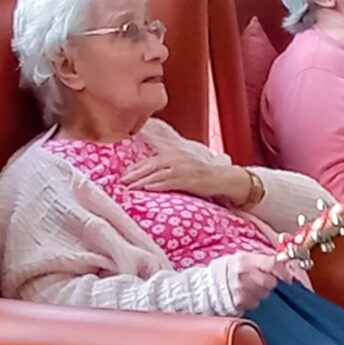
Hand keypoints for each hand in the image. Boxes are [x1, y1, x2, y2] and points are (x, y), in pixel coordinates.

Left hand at [121, 143, 250, 204]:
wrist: (222, 179)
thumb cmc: (200, 176)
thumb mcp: (182, 167)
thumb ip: (166, 169)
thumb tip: (147, 176)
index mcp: (173, 155)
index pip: (149, 160)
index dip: (134, 168)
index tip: (122, 175)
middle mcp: (177, 159)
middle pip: (150, 166)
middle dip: (134, 174)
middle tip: (121, 182)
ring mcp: (183, 169)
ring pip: (158, 174)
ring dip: (142, 181)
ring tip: (129, 188)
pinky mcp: (190, 179)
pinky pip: (170, 181)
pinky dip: (158, 185)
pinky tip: (148, 188)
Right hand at [226, 252, 294, 311]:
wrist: (206, 285)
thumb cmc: (230, 269)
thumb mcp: (244, 258)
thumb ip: (264, 259)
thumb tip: (286, 260)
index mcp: (245, 259)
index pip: (272, 264)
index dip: (283, 271)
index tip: (288, 277)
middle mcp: (243, 274)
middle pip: (270, 282)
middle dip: (271, 282)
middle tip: (263, 280)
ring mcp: (240, 290)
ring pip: (265, 294)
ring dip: (262, 291)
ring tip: (251, 286)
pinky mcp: (237, 303)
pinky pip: (255, 303)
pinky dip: (253, 300)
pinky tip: (245, 294)